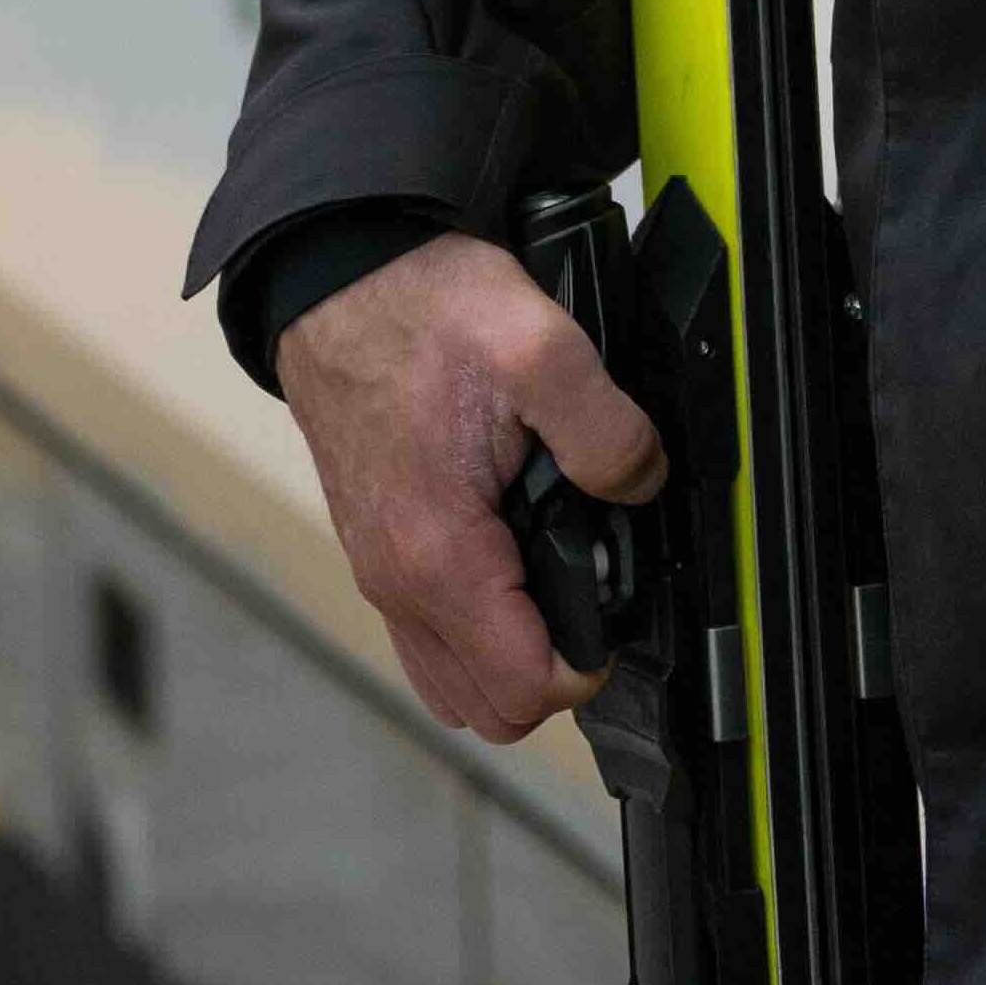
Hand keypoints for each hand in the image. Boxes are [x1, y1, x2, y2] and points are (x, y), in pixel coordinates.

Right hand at [275, 232, 665, 742]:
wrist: (341, 277)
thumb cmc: (421, 309)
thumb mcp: (539, 344)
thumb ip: (608, 430)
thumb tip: (644, 485)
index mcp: (438, 555)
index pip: (522, 692)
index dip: (589, 665)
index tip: (614, 605)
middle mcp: (398, 582)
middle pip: (489, 708)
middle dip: (554, 668)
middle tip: (592, 590)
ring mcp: (381, 571)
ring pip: (454, 681)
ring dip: (512, 654)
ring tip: (556, 579)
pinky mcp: (378, 550)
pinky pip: (430, 636)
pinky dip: (476, 626)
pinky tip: (513, 560)